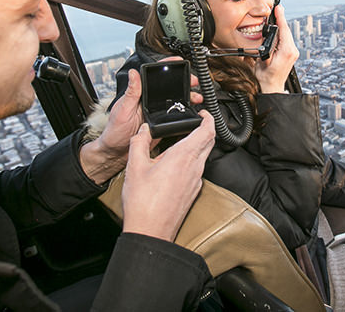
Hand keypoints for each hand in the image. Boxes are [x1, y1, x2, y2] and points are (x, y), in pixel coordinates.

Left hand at [80, 57, 203, 184]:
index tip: (178, 61)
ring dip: (187, 97)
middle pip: (168, 86)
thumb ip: (131, 92)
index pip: (153, 75)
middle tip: (193, 81)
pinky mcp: (161, 122)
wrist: (117, 152)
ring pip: (175, 100)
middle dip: (183, 81)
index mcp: (139, 93)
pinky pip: (175, 114)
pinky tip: (191, 111)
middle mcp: (148, 100)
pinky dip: (185, 112)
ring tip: (197, 97)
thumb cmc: (114, 131)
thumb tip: (134, 73)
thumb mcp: (122, 110)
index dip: (166, 66)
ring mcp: (156, 111)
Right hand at [121, 110, 214, 241]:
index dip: (208, 118)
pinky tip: (176, 164)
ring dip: (198, 145)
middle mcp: (194, 167)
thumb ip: (139, 142)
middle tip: (194, 123)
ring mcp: (196, 180)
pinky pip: (197, 169)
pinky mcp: (193, 191)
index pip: (207, 131)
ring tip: (182, 141)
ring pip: (204, 156)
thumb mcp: (135, 167)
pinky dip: (192, 160)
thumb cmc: (143, 203)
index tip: (202, 113)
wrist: (150, 232)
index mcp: (183, 156)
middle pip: (209, 142)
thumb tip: (144, 130)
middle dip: (205, 129)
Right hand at [254, 5, 298, 92]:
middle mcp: (292, 51)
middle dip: (281, 20)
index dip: (280, 18)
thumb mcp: (261, 60)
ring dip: (281, 27)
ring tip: (276, 18)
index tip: (279, 8)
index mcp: (286, 52)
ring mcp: (293, 53)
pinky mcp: (291, 54)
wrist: (272, 88)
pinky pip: (287, 40)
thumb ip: (264, 46)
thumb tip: (266, 34)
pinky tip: (277, 30)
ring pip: (287, 35)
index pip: (284, 30)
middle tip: (277, 9)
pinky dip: (282, 34)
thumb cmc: (266, 78)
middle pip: (286, 31)